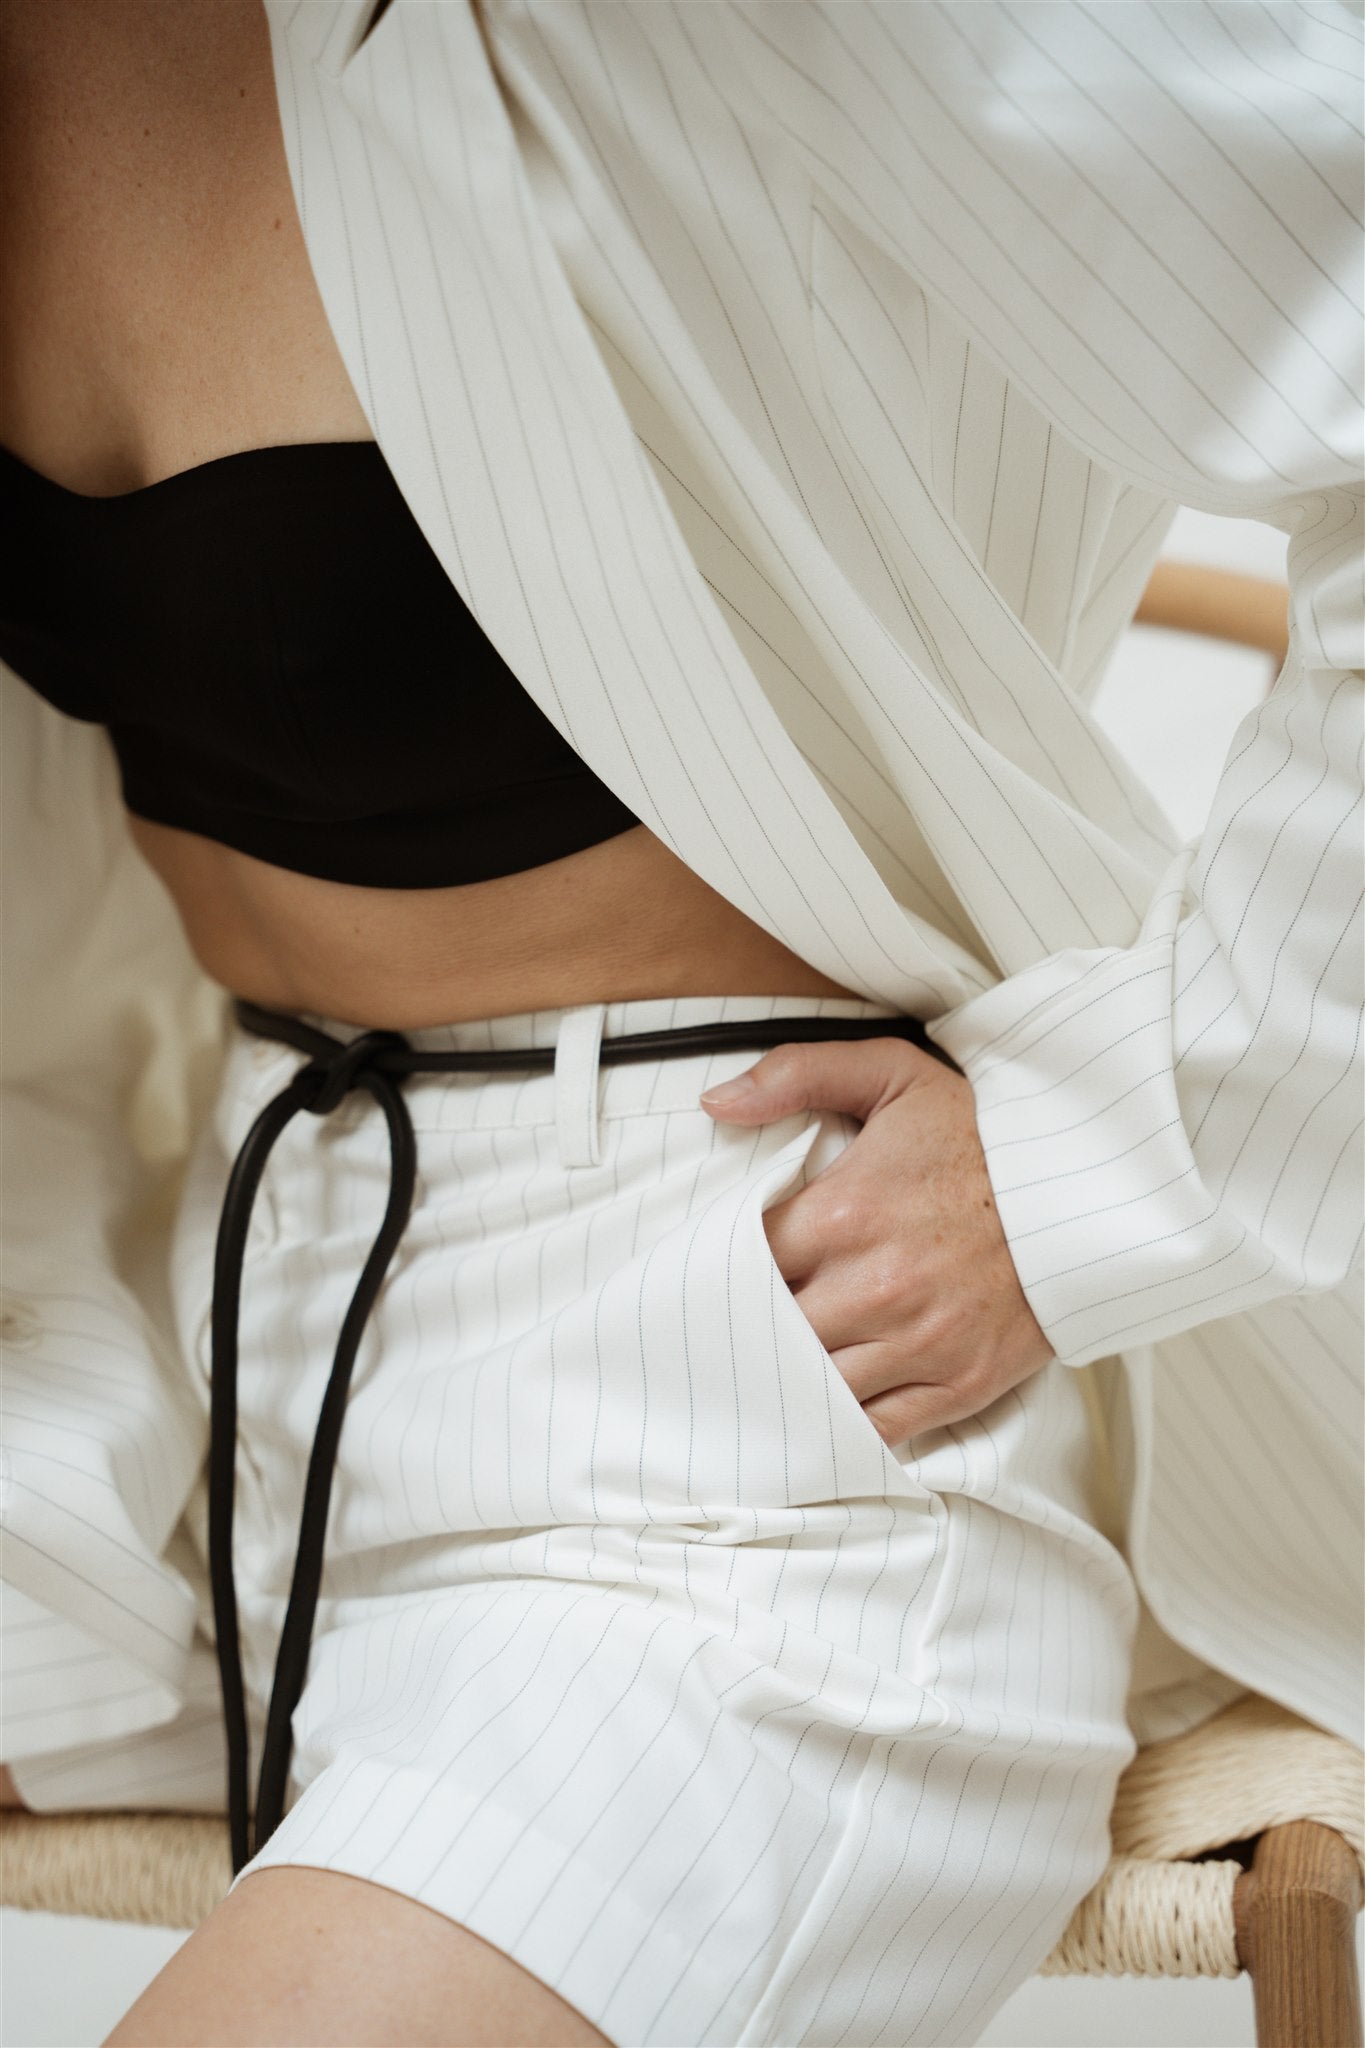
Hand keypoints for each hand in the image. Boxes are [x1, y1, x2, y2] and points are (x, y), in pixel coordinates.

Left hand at [698, 1036, 1053, 1442]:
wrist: (1089, 1188)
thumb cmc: (984, 1133)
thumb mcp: (893, 1072)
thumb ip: (797, 1074)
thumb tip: (717, 1102)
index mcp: (846, 1213)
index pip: (743, 1261)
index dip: (722, 1268)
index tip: (719, 1267)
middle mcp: (875, 1287)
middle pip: (770, 1334)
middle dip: (748, 1330)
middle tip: (735, 1325)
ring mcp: (919, 1343)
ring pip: (814, 1390)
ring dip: (788, 1383)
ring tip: (771, 1370)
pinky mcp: (959, 1384)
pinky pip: (876, 1430)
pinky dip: (843, 1428)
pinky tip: (824, 1411)